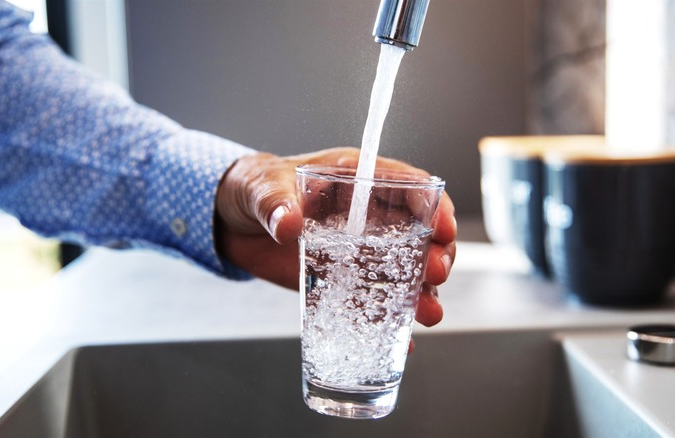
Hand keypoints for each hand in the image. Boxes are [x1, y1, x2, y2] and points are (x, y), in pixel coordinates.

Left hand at [214, 147, 456, 326]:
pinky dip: (387, 319)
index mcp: (355, 180)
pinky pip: (371, 299)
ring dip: (421, 292)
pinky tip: (402, 341)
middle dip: (435, 254)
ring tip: (428, 314)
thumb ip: (274, 203)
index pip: (408, 187)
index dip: (433, 205)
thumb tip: (288, 223)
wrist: (230, 222)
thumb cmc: (252, 188)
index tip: (443, 228)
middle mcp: (366, 216)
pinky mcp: (341, 279)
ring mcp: (357, 250)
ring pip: (403, 270)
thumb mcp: (260, 187)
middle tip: (436, 274)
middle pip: (417, 233)